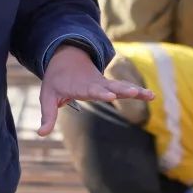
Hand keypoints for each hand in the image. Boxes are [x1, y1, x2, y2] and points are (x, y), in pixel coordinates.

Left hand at [38, 45, 152, 136]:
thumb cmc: (56, 81)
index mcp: (80, 86)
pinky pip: (125, 87)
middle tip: (133, 92)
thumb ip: (47, 115)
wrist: (65, 59)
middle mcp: (95, 83)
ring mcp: (104, 83)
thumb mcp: (47, 96)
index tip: (111, 95)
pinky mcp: (110, 85)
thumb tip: (40, 134)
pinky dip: (137, 91)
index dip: (100, 92)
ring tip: (150, 95)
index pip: (91, 90)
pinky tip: (152, 96)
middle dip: (122, 89)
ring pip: (121, 86)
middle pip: (110, 86)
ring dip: (135, 90)